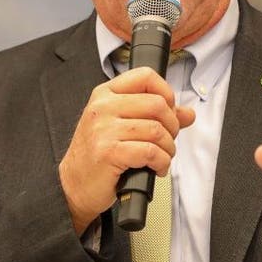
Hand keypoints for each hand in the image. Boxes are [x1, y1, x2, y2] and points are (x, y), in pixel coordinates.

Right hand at [59, 67, 195, 234]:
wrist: (73, 184)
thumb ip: (154, 115)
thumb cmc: (97, 154)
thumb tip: (187, 114)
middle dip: (172, 126)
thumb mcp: (121, 126)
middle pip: (157, 104)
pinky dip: (161, 163)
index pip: (145, 76)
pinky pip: (151, 152)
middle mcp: (102, 107)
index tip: (169, 111)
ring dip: (168, 149)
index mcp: (105, 94)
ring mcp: (104, 129)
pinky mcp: (109, 153)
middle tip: (167, 140)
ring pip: (157, 130)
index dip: (166, 92)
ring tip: (162, 157)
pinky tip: (156, 168)